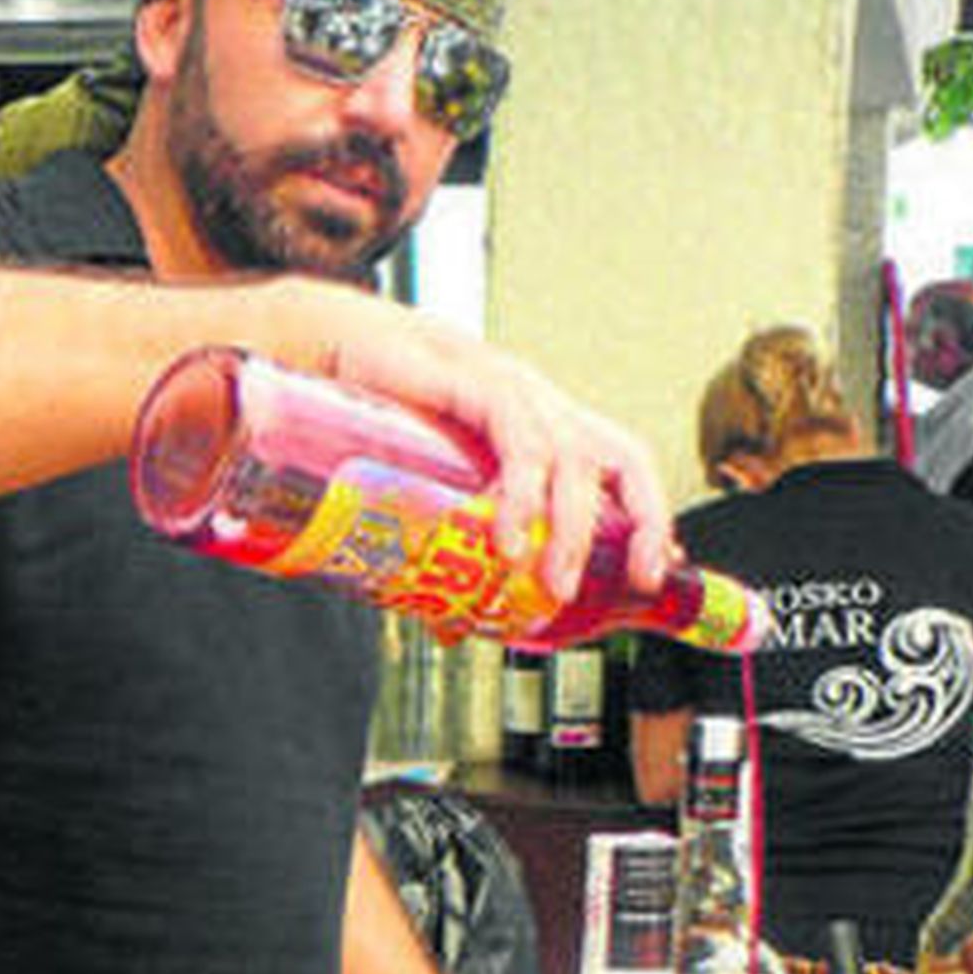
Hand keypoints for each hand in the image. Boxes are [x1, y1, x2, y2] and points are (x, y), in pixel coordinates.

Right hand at [289, 285, 673, 601]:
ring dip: (571, 530)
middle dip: (645, 521)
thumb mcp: (424, 492)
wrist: (320, 347)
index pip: (618, 464)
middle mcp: (537, 404)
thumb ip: (445, 557)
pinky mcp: (474, 383)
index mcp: (538, 424)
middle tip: (636, 580)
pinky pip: (519, 441)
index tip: (652, 571)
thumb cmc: (373, 415)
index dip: (648, 516)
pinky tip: (506, 542)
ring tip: (552, 585)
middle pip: (620, 458)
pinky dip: (522, 496)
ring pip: (572, 459)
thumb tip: (450, 626)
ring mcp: (510, 389)